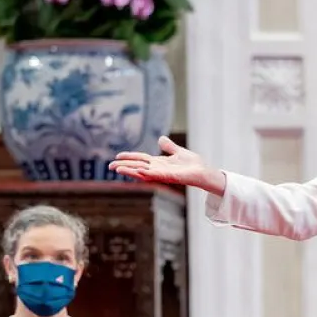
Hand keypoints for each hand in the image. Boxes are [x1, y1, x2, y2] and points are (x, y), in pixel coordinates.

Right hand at [109, 135, 224, 192]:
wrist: (206, 172)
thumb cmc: (194, 165)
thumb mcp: (179, 152)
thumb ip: (169, 146)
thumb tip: (160, 139)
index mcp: (160, 163)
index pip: (141, 159)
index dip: (129, 157)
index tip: (117, 157)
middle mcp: (159, 169)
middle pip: (138, 166)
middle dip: (125, 166)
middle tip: (110, 167)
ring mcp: (163, 174)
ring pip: (143, 173)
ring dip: (130, 171)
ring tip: (117, 169)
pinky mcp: (170, 177)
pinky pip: (155, 175)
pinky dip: (145, 173)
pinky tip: (136, 171)